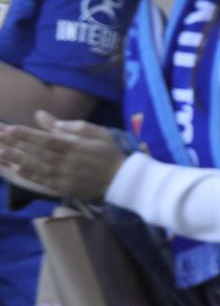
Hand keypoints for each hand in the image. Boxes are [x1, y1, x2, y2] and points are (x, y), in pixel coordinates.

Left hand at [0, 112, 129, 203]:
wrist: (122, 181)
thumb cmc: (109, 154)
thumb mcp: (99, 133)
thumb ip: (75, 125)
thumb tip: (47, 117)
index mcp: (75, 146)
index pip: (47, 139)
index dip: (27, 134)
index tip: (9, 128)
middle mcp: (67, 161)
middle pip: (38, 152)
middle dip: (16, 144)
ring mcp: (64, 176)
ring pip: (37, 166)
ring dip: (16, 160)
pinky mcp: (63, 188)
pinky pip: (43, 181)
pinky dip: (29, 175)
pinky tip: (15, 170)